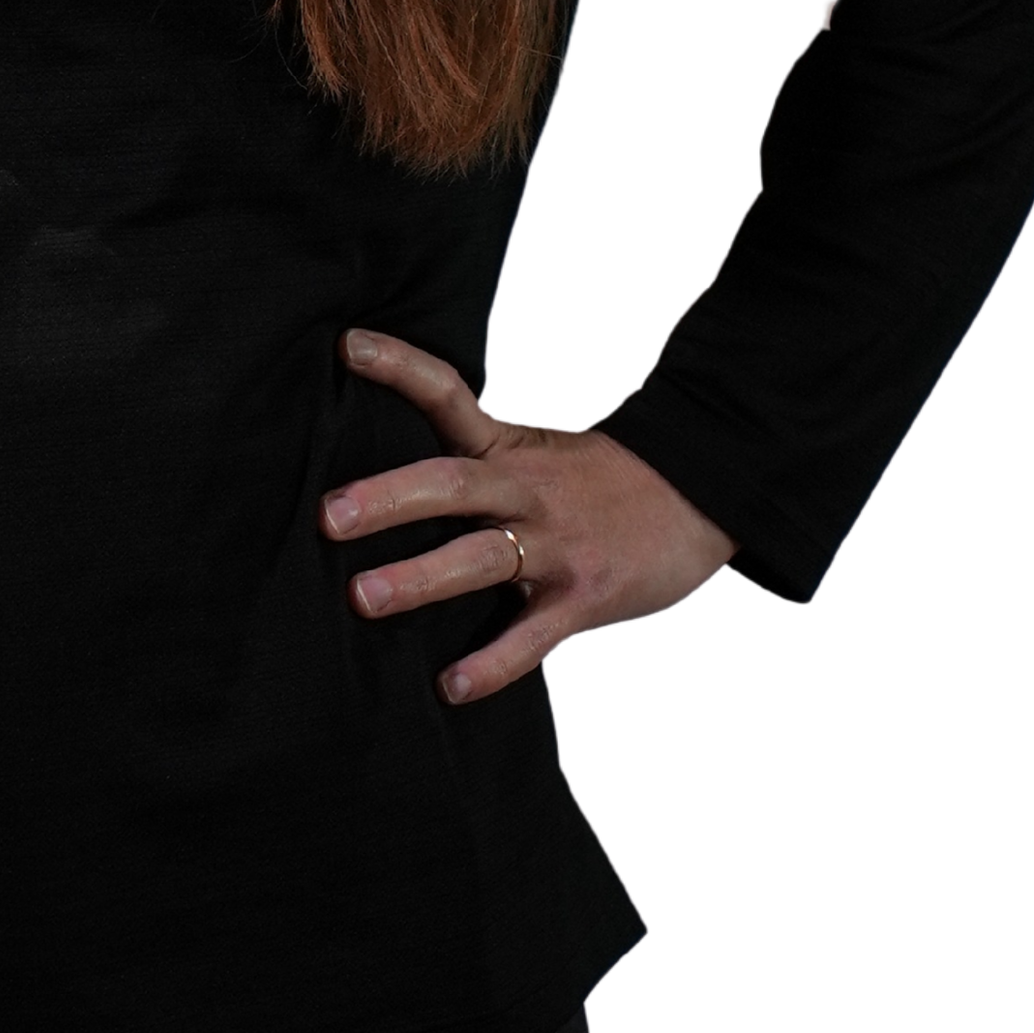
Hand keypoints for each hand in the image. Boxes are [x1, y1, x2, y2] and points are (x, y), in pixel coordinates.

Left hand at [320, 330, 736, 703]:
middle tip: (332, 515)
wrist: (701, 495)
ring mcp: (555, 544)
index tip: (348, 347)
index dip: (400, 367)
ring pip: (480, 558)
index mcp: (510, 448)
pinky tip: (452, 685)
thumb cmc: (607, 482)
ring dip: (419, 577)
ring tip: (364, 597)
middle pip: (451, 484)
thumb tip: (390, 484)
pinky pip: (531, 636)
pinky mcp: (583, 596)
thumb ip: (477, 462)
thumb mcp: (540, 452)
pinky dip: (492, 664)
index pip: (448, 394)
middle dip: (388, 499)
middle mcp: (526, 490)